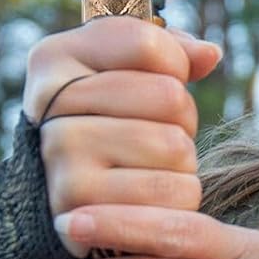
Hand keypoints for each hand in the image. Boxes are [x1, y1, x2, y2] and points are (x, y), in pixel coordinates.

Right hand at [23, 16, 223, 257]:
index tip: (159, 79)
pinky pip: (175, 197)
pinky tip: (152, 199)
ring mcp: (61, 159)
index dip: (174, 63)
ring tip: (151, 165)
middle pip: (170, 97)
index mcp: (54, 59)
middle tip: (156, 131)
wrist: (55, 196)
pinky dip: (179, 200)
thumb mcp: (123, 70)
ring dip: (182, 162)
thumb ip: (170, 50)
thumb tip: (210, 54)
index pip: (148, 44)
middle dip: (181, 116)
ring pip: (177, 148)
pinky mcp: (83, 214)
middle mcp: (49, 107)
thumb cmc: (104, 120)